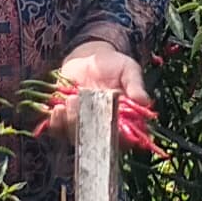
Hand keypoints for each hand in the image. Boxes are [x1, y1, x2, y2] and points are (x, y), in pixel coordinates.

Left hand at [35, 42, 154, 141]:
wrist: (89, 57)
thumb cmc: (114, 65)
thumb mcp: (128, 70)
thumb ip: (135, 85)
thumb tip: (144, 101)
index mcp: (123, 123)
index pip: (123, 140)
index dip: (117, 137)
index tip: (109, 122)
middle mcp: (102, 130)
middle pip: (95, 143)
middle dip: (87, 125)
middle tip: (82, 101)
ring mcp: (82, 127)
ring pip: (75, 137)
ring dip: (71, 122)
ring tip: (71, 99)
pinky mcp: (64, 122)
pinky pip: (58, 131)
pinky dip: (56, 123)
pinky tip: (57, 108)